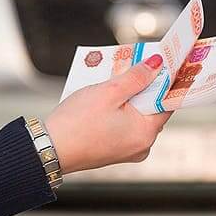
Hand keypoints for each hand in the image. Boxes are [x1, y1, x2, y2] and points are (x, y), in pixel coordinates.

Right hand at [44, 54, 170, 173]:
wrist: (48, 149)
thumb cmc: (76, 123)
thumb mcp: (109, 92)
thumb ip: (137, 77)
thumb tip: (158, 65)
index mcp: (145, 133)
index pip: (167, 102)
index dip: (164, 81)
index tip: (162, 64)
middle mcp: (141, 146)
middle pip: (150, 108)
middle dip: (142, 87)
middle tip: (134, 66)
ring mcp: (127, 151)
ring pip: (135, 116)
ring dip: (128, 97)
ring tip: (115, 79)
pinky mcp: (113, 151)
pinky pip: (123, 125)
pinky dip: (118, 111)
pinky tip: (105, 98)